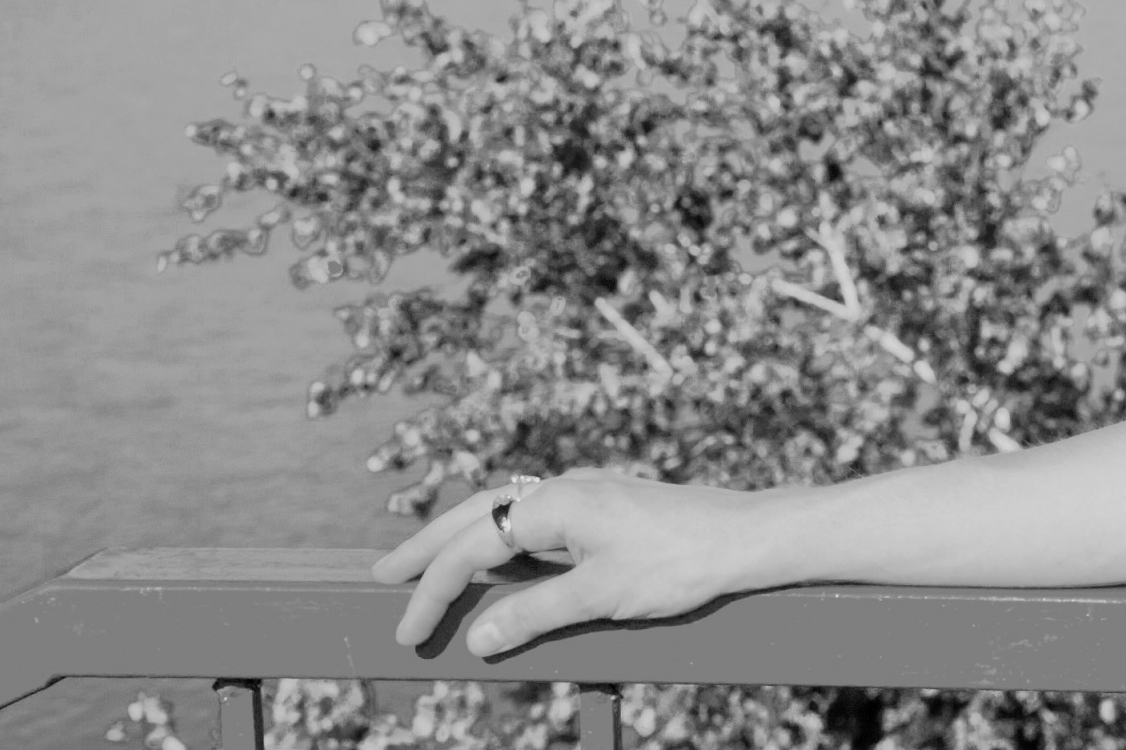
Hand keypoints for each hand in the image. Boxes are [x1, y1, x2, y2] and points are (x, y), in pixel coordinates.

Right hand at [372, 469, 759, 654]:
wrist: (744, 538)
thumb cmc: (678, 562)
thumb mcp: (601, 597)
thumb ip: (533, 615)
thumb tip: (475, 637)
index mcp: (554, 502)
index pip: (473, 547)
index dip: (433, 592)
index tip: (406, 632)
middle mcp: (563, 488)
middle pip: (475, 514)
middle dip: (427, 546)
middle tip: (381, 575)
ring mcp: (584, 495)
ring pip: (504, 512)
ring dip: (462, 539)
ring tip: (425, 567)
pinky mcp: (603, 508)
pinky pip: (534, 520)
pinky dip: (501, 540)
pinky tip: (498, 563)